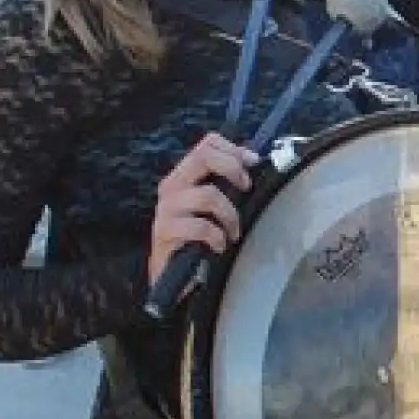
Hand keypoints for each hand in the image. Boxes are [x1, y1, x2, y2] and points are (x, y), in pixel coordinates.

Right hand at [148, 134, 258, 285]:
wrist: (173, 274)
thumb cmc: (199, 238)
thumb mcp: (216, 207)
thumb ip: (228, 185)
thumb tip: (254, 162)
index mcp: (185, 176)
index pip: (206, 144)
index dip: (233, 148)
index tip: (253, 162)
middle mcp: (172, 186)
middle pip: (202, 157)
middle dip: (232, 168)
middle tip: (246, 188)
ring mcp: (166, 208)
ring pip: (207, 194)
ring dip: (229, 215)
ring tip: (233, 232)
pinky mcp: (165, 231)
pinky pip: (199, 226)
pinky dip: (216, 236)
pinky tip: (219, 246)